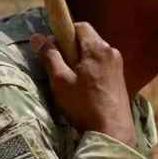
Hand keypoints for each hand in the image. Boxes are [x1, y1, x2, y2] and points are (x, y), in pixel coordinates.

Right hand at [32, 23, 135, 146]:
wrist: (112, 131)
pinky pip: (102, 66)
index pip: (80, 26)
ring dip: (81, 61)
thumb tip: (37, 37)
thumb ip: (49, 56)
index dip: (64, 32)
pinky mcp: (120, 79)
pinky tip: (84, 89)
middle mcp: (112, 52)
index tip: (53, 48)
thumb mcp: (60, 80)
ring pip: (95, 54)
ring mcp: (118, 66)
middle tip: (60, 67)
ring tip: (71, 81)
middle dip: (71, 48)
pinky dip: (90, 70)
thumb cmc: (84, 106)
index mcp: (98, 48)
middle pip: (88, 39)